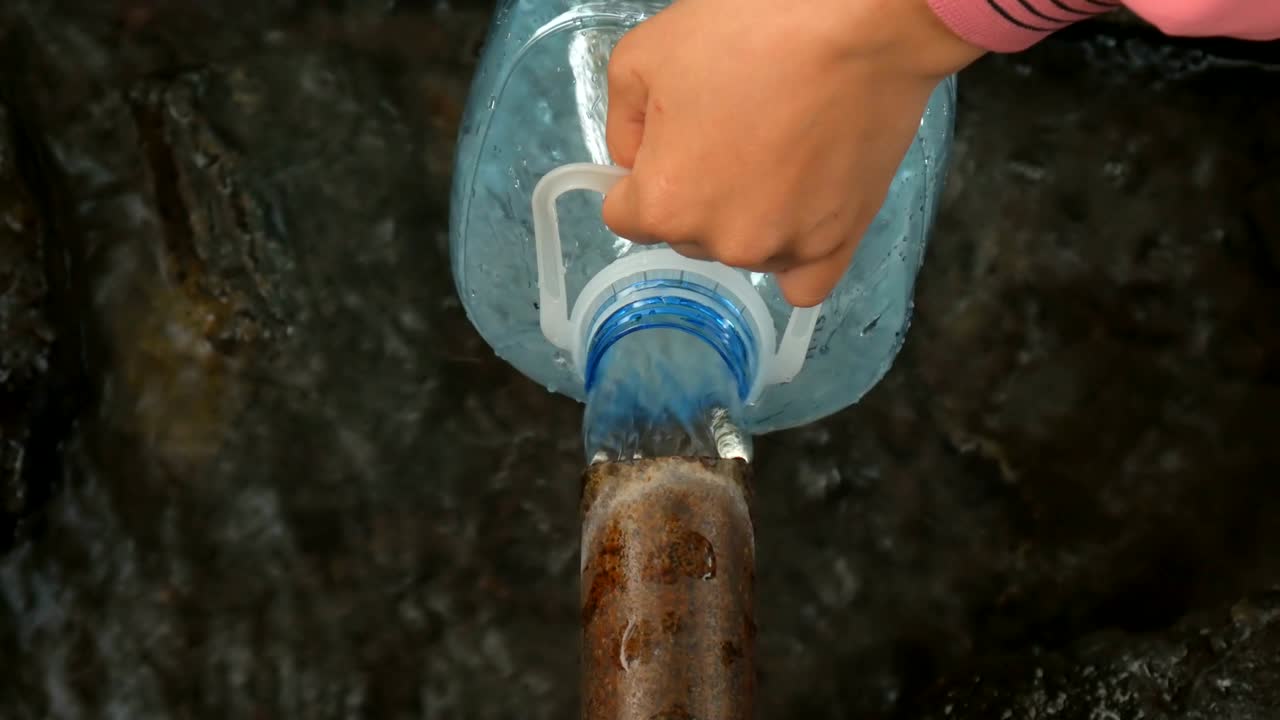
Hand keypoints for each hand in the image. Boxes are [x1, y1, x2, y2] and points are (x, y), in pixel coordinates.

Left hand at [601, 0, 983, 306]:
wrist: (857, 23)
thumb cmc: (750, 29)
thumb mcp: (641, 58)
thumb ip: (621, 126)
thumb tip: (632, 161)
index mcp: (665, 202)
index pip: (625, 213)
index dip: (642, 171)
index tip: (672, 138)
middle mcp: (722, 240)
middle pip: (686, 234)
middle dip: (696, 193)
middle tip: (733, 130)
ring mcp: (783, 247)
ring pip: (741, 250)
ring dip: (747, 218)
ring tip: (778, 151)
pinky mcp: (837, 244)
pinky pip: (802, 283)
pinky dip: (793, 255)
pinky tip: (797, 215)